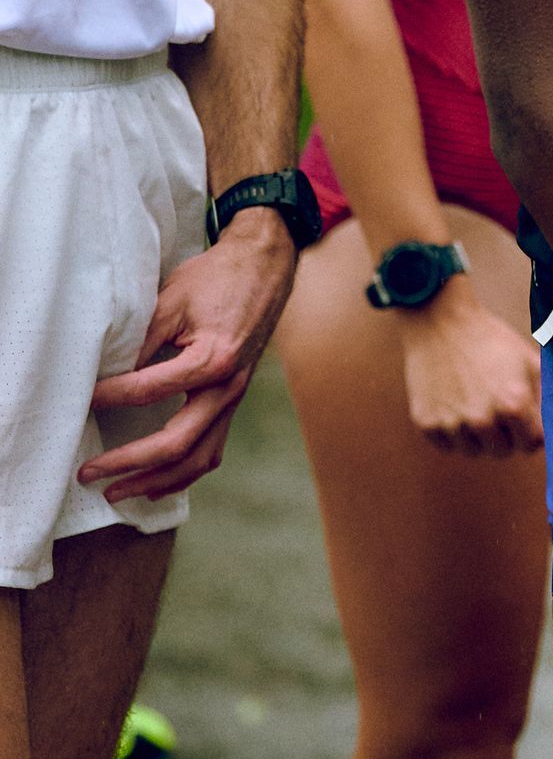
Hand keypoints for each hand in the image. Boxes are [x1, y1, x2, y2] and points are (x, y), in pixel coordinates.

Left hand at [83, 207, 294, 503]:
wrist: (265, 266)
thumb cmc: (218, 278)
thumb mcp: (172, 301)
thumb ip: (141, 341)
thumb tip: (105, 375)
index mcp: (213, 360)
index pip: (148, 392)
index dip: (109, 398)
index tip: (81, 401)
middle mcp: (227, 388)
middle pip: (176, 444)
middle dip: (128, 463)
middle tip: (89, 472)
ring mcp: (234, 398)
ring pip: (198, 459)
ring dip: (157, 481)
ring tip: (119, 492)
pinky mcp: (234, 400)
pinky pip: (212, 448)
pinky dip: (183, 472)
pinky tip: (157, 480)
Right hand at [398, 277, 544, 454]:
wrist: (440, 321)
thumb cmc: (489, 339)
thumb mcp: (528, 360)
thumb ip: (545, 395)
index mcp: (513, 405)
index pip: (531, 445)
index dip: (530, 431)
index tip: (523, 418)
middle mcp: (482, 420)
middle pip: (502, 451)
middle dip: (505, 435)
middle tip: (496, 406)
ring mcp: (452, 424)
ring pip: (474, 451)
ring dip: (477, 436)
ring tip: (474, 401)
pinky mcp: (427, 424)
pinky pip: (447, 445)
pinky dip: (452, 432)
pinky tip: (454, 403)